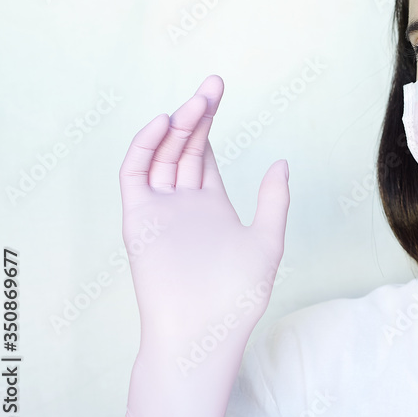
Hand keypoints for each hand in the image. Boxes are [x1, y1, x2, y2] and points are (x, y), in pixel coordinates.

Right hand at [121, 75, 290, 416]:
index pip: (205, 156)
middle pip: (185, 148)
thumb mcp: (267, 240)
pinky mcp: (139, 219)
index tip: (219, 91)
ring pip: (163, 156)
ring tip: (199, 99)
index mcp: (212, 207)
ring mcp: (159, 210)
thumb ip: (273, 200)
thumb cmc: (238, 297)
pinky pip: (135, 176)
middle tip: (214, 83)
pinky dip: (145, 147)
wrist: (204, 333)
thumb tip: (282, 162)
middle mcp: (183, 205)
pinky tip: (165, 124)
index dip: (210, 124)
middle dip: (197, 114)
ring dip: (177, 125)